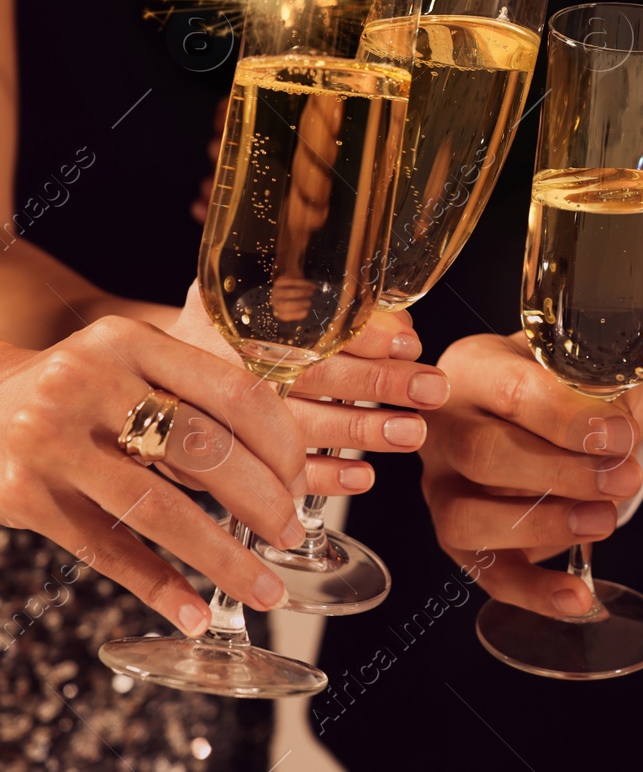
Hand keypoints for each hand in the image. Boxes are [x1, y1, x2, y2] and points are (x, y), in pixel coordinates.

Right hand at [0, 316, 310, 639]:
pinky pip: (107, 549)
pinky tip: (194, 612)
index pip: (233, 392)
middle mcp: (88, 385)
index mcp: (130, 341)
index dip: (281, 442)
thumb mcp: (126, 361)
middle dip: (262, 502)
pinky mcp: (23, 496)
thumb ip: (192, 387)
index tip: (303, 478)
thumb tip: (287, 455)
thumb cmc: (73, 388)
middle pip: (203, 452)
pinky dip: (158, 586)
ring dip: (222, 558)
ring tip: (264, 588)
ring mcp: (51, 443)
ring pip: (160, 510)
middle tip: (290, 533)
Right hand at [168, 282, 446, 494]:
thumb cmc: (222, 336)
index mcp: (231, 313)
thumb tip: (399, 323)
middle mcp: (218, 361)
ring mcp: (209, 413)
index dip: (358, 333)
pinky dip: (322, 477)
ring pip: (296, 426)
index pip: (303, 321)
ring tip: (410, 432)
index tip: (407, 340)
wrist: (138, 377)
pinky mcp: (208, 462)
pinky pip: (269, 474)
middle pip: (308, 373)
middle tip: (431, 389)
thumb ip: (327, 309)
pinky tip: (362, 475)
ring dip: (359, 430)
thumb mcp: (258, 303)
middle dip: (376, 382)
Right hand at [419, 332, 642, 616]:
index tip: (619, 434)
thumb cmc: (557, 384)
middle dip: (561, 472)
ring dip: (544, 526)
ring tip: (603, 521)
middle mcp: (443, 426)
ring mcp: (439, 486)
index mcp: (474, 367)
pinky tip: (579, 597)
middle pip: (482, 453)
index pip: (510, 390)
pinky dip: (535, 592)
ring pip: (467, 517)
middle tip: (622, 478)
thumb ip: (607, 386)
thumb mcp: (585, 365)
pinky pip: (486, 572)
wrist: (530, 411)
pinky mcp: (455, 537)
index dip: (567, 417)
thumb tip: (623, 431)